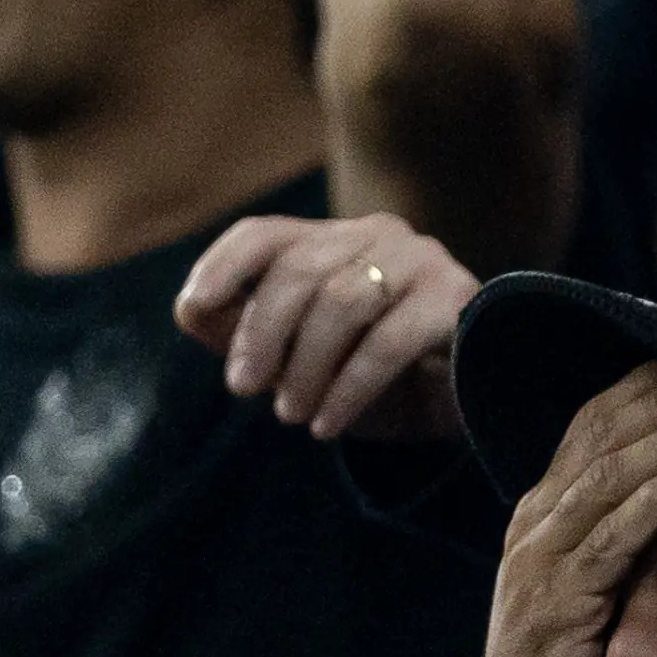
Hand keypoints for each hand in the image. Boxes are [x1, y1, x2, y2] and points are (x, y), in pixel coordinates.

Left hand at [175, 210, 476, 440]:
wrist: (465, 404)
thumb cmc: (373, 377)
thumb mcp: (301, 360)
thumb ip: (247, 333)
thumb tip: (191, 309)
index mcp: (335, 241)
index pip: (265, 233)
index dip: (224, 264)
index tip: (192, 306)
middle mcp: (378, 235)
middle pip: (299, 268)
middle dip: (261, 332)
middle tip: (243, 389)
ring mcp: (421, 261)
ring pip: (343, 300)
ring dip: (306, 366)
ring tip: (292, 416)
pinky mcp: (455, 299)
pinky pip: (390, 339)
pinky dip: (349, 387)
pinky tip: (329, 424)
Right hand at [451, 364, 656, 656]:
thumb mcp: (587, 581)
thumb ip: (616, 530)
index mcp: (540, 510)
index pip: (591, 422)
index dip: (646, 388)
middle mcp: (534, 521)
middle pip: (602, 433)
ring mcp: (541, 559)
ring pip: (609, 473)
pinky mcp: (558, 601)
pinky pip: (612, 536)